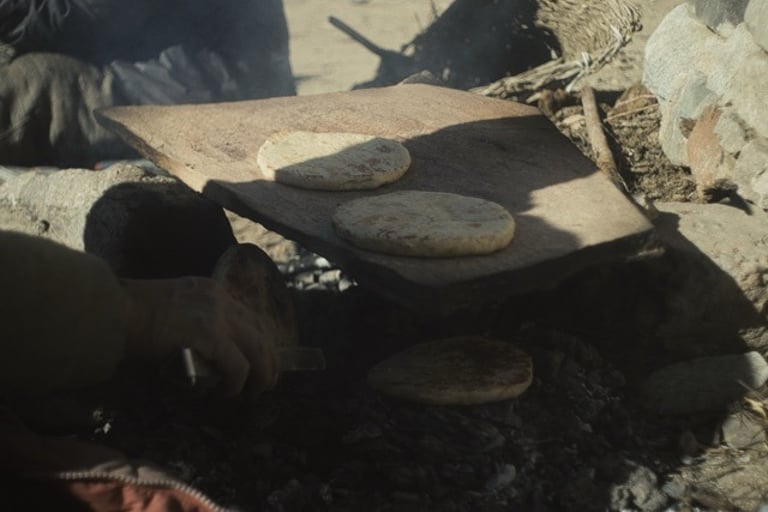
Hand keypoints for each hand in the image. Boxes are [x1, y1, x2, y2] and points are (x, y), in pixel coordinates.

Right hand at [121, 277, 278, 396]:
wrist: (111, 311)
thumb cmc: (128, 314)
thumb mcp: (170, 308)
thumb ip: (191, 322)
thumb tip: (201, 349)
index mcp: (211, 290)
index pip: (250, 314)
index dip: (262, 339)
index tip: (264, 359)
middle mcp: (220, 299)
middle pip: (261, 331)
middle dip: (270, 359)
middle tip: (268, 382)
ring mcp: (217, 315)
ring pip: (257, 348)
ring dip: (261, 373)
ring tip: (255, 393)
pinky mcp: (210, 334)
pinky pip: (237, 365)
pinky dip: (238, 382)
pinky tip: (229, 394)